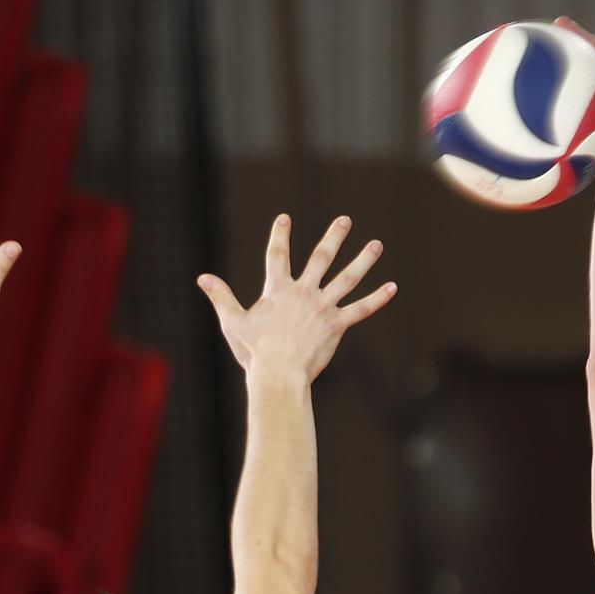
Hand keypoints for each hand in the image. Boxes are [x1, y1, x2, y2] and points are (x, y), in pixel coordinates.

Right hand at [197, 214, 394, 381]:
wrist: (278, 375)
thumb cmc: (253, 352)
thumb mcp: (232, 322)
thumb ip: (220, 296)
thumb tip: (202, 277)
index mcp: (277, 290)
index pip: (277, 255)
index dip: (280, 235)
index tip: (285, 218)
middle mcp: (303, 292)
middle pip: (321, 258)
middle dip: (334, 237)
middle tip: (345, 220)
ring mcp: (322, 307)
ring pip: (347, 279)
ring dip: (363, 260)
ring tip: (376, 245)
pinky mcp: (336, 326)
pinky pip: (360, 310)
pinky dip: (377, 299)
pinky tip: (392, 287)